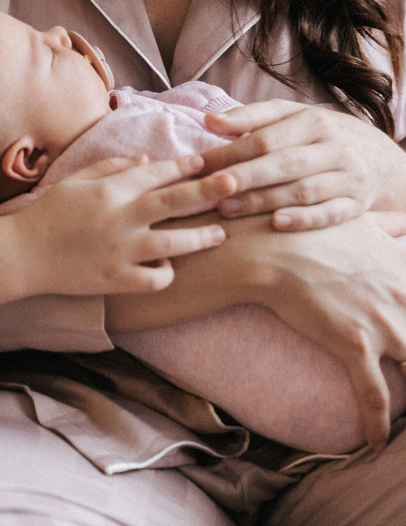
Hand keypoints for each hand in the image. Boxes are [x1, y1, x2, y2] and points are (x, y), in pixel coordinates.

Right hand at [8, 153, 233, 296]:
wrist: (22, 254)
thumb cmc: (49, 212)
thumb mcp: (77, 180)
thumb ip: (113, 168)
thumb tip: (148, 161)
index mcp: (110, 190)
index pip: (156, 173)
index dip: (184, 166)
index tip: (207, 162)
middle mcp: (120, 218)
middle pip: (174, 202)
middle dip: (207, 191)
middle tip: (236, 182)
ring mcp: (120, 251)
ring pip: (174, 244)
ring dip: (201, 237)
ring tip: (220, 233)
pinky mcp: (117, 280)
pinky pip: (155, 280)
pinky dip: (166, 274)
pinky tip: (171, 268)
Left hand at [201, 99, 405, 230]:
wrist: (380, 158)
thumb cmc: (320, 135)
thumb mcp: (291, 116)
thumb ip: (250, 118)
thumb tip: (209, 121)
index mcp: (313, 122)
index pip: (265, 138)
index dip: (229, 152)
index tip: (197, 165)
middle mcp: (333, 148)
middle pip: (282, 163)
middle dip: (243, 177)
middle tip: (209, 190)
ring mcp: (348, 178)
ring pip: (303, 190)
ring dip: (263, 200)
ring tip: (228, 209)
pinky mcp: (357, 206)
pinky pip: (331, 214)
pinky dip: (305, 220)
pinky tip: (277, 223)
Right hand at [241, 209, 405, 449]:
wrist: (270, 249)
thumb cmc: (308, 230)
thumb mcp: (358, 220)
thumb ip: (388, 225)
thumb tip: (404, 221)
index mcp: (402, 269)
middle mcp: (400, 298)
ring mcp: (381, 325)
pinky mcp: (354, 346)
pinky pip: (376, 396)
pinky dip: (378, 423)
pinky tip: (377, 442)